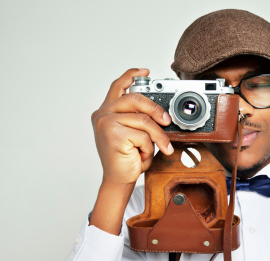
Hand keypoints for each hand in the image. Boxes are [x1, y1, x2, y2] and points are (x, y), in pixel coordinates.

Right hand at [91, 68, 173, 185]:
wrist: (118, 180)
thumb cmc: (126, 158)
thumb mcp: (134, 134)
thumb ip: (139, 119)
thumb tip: (161, 112)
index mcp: (105, 112)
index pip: (118, 86)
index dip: (131, 75)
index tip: (146, 72)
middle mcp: (102, 114)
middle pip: (135, 99)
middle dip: (156, 109)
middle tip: (167, 121)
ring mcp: (105, 123)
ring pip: (143, 120)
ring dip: (156, 136)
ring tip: (158, 148)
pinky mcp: (113, 134)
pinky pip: (143, 135)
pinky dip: (148, 147)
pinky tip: (141, 155)